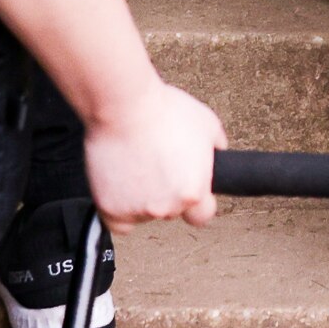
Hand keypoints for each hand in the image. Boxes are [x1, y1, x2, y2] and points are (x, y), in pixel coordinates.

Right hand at [86, 79, 221, 228]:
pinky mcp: (110, 209)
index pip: (202, 215)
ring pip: (142, 214)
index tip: (188, 191)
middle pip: (170, 210)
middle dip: (166, 192)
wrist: (124, 106)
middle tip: (157, 165)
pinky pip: (117, 221)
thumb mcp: (207, 123)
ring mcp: (138, 211)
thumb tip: (218, 154)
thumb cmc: (162, 110)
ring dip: (140, 197)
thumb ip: (216, 147)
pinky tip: (119, 187)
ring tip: (136, 164)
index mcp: (194, 191)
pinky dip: (118, 208)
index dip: (196, 203)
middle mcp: (168, 206)